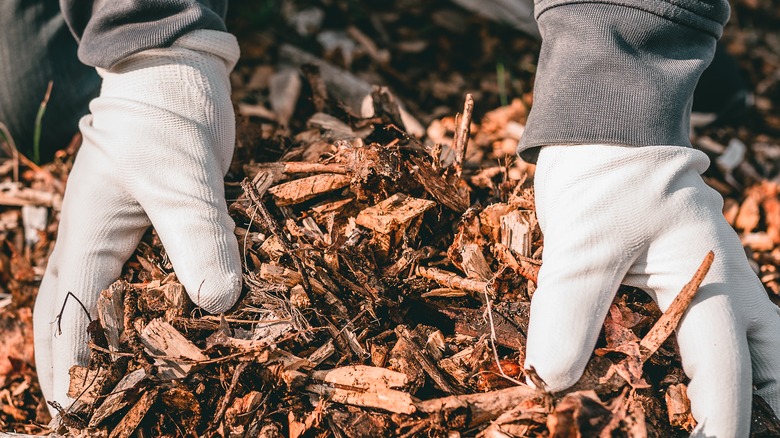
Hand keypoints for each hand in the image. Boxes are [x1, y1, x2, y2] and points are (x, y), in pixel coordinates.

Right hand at [33, 30, 242, 410]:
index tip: (76, 408)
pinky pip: (143, 275)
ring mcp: (123, 234)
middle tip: (79, 410)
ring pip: (101, 298)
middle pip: (68, 312)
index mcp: (88, 235)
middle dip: (70, 361)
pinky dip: (148, 305)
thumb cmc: (167, 120)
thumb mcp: (181, 179)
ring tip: (114, 383)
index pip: (71, 312)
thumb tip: (217, 303)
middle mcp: (97, 241)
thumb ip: (197, 235)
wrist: (179, 79)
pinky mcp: (155, 227)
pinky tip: (170, 325)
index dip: (73, 364)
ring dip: (103, 339)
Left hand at [524, 144, 779, 435]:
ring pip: (752, 337)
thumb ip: (569, 313)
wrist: (601, 126)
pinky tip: (685, 373)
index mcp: (713, 278)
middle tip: (755, 428)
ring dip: (751, 377)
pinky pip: (711, 320)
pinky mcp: (680, 270)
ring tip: (732, 414)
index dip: (722, 420)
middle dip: (767, 398)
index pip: (726, 367)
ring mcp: (707, 273)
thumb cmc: (599, 178)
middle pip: (769, 354)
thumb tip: (553, 380)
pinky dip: (711, 353)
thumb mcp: (582, 246)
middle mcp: (723, 280)